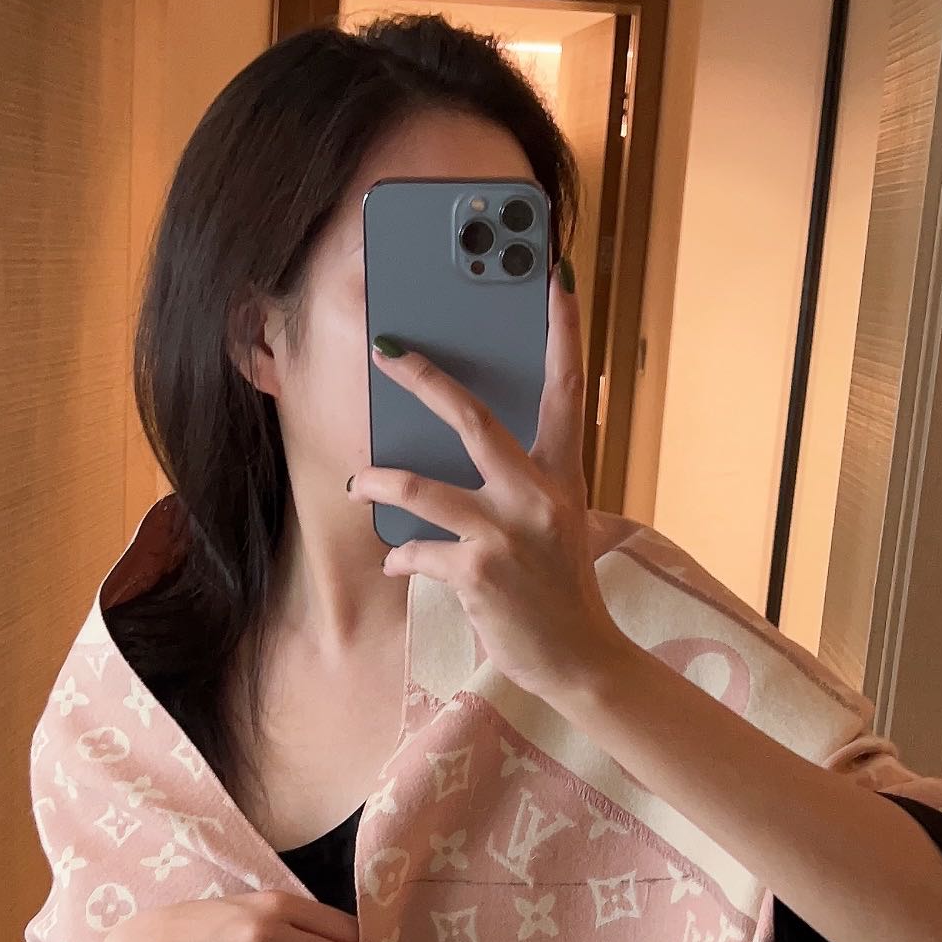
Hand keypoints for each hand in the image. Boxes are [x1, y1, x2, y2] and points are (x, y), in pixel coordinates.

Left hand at [347, 261, 627, 706]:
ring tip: (361, 483)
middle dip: (424, 379)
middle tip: (386, 352)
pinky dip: (401, 555)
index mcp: (564, 476)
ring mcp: (508, 534)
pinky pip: (418, 550)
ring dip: (381, 482)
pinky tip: (397, 561)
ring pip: (423, 489)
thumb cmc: (560, 589)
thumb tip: (464, 451)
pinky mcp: (479, 573)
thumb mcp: (559, 524)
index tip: (554, 280)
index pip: (568, 389)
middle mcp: (538, 496)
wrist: (581, 660)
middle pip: (474, 419)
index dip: (563, 332)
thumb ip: (525, 484)